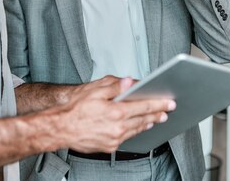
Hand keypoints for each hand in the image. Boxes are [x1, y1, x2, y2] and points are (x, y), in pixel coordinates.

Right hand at [60, 76, 175, 152]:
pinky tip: (137, 126)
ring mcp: (114, 139)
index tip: (169, 102)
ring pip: (137, 130)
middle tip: (167, 110)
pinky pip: (127, 138)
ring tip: (155, 118)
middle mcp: (117, 127)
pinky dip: (134, 131)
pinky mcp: (110, 147)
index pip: (144, 106)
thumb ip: (115, 86)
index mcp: (116, 111)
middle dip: (157, 114)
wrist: (60, 128)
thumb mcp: (94, 90)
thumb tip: (131, 81)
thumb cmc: (75, 109)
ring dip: (147, 123)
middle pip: (143, 119)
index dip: (159, 104)